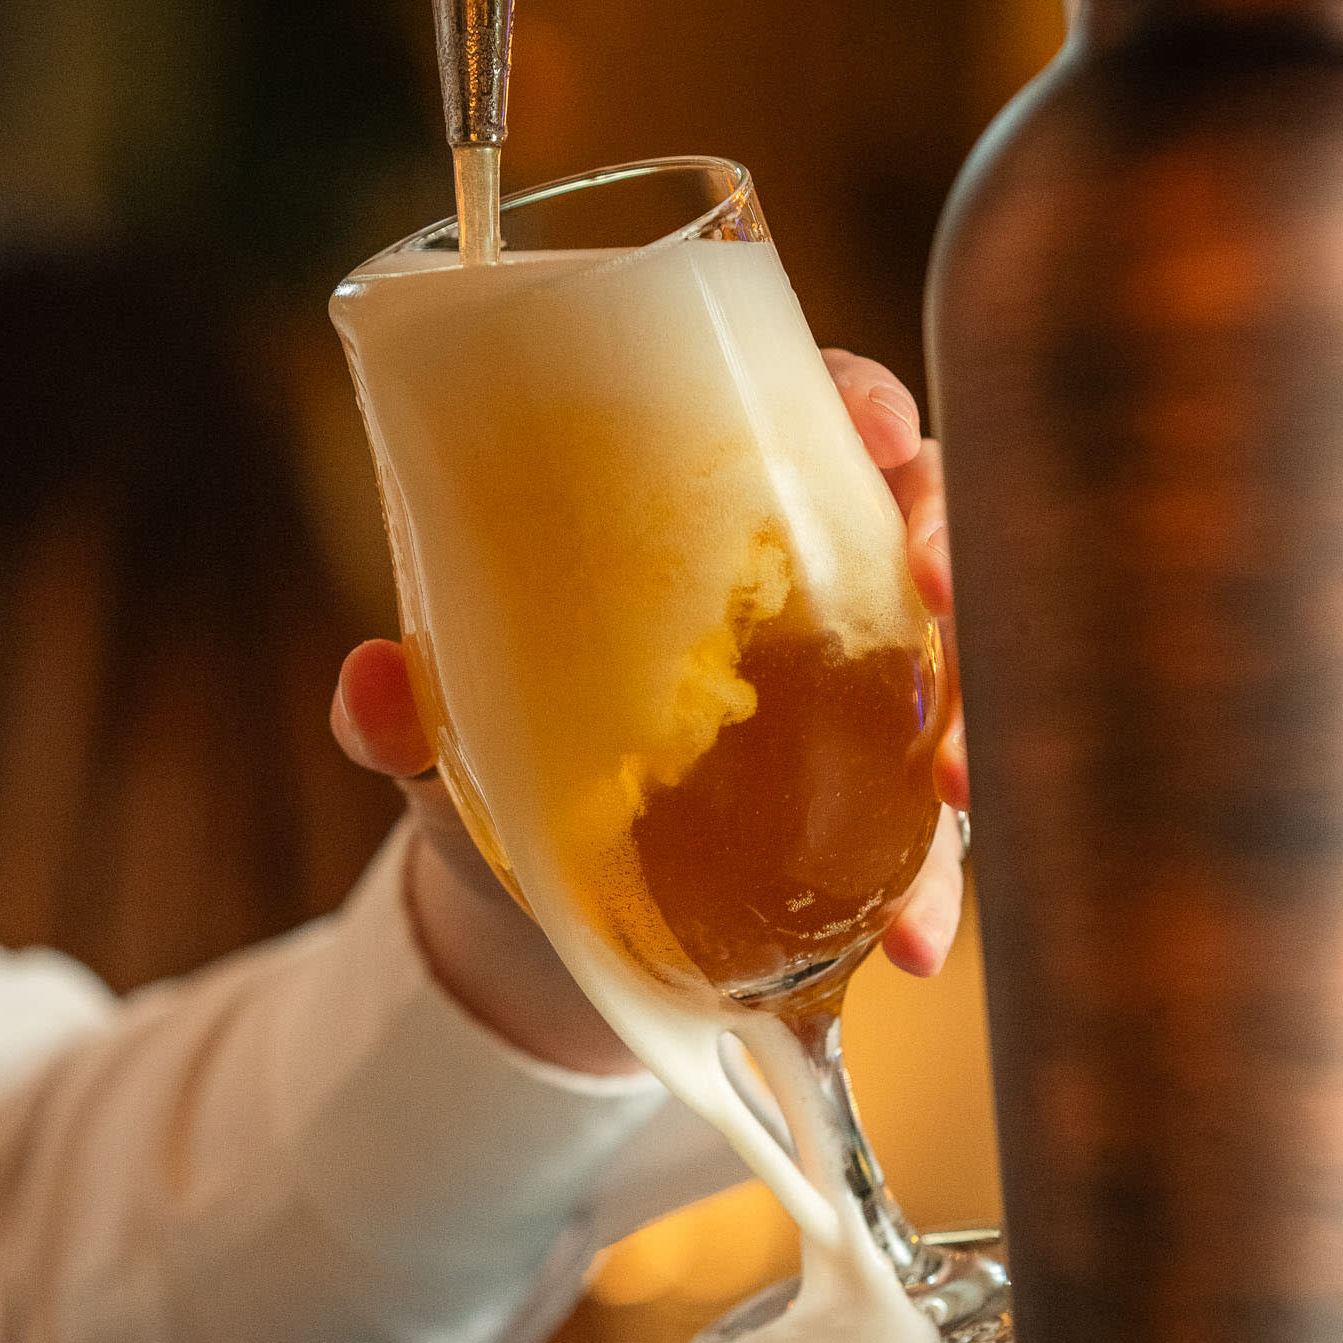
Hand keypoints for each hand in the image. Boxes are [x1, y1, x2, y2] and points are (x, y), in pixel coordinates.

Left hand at [334, 350, 968, 1073]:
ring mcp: (853, 704)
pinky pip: (930, 829)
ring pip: (951, 676)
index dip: (858, 403)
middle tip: (938, 597)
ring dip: (975, 724)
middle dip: (955, 552)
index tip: (876, 429)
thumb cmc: (493, 767)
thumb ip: (403, 710)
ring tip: (953, 792)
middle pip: (914, 526)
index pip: (804, 415)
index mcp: (705, 516)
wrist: (530, 926)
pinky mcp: (872, 815)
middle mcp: (802, 591)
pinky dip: (934, 883)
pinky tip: (917, 940)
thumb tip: (368, 688)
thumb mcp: (445, 733)